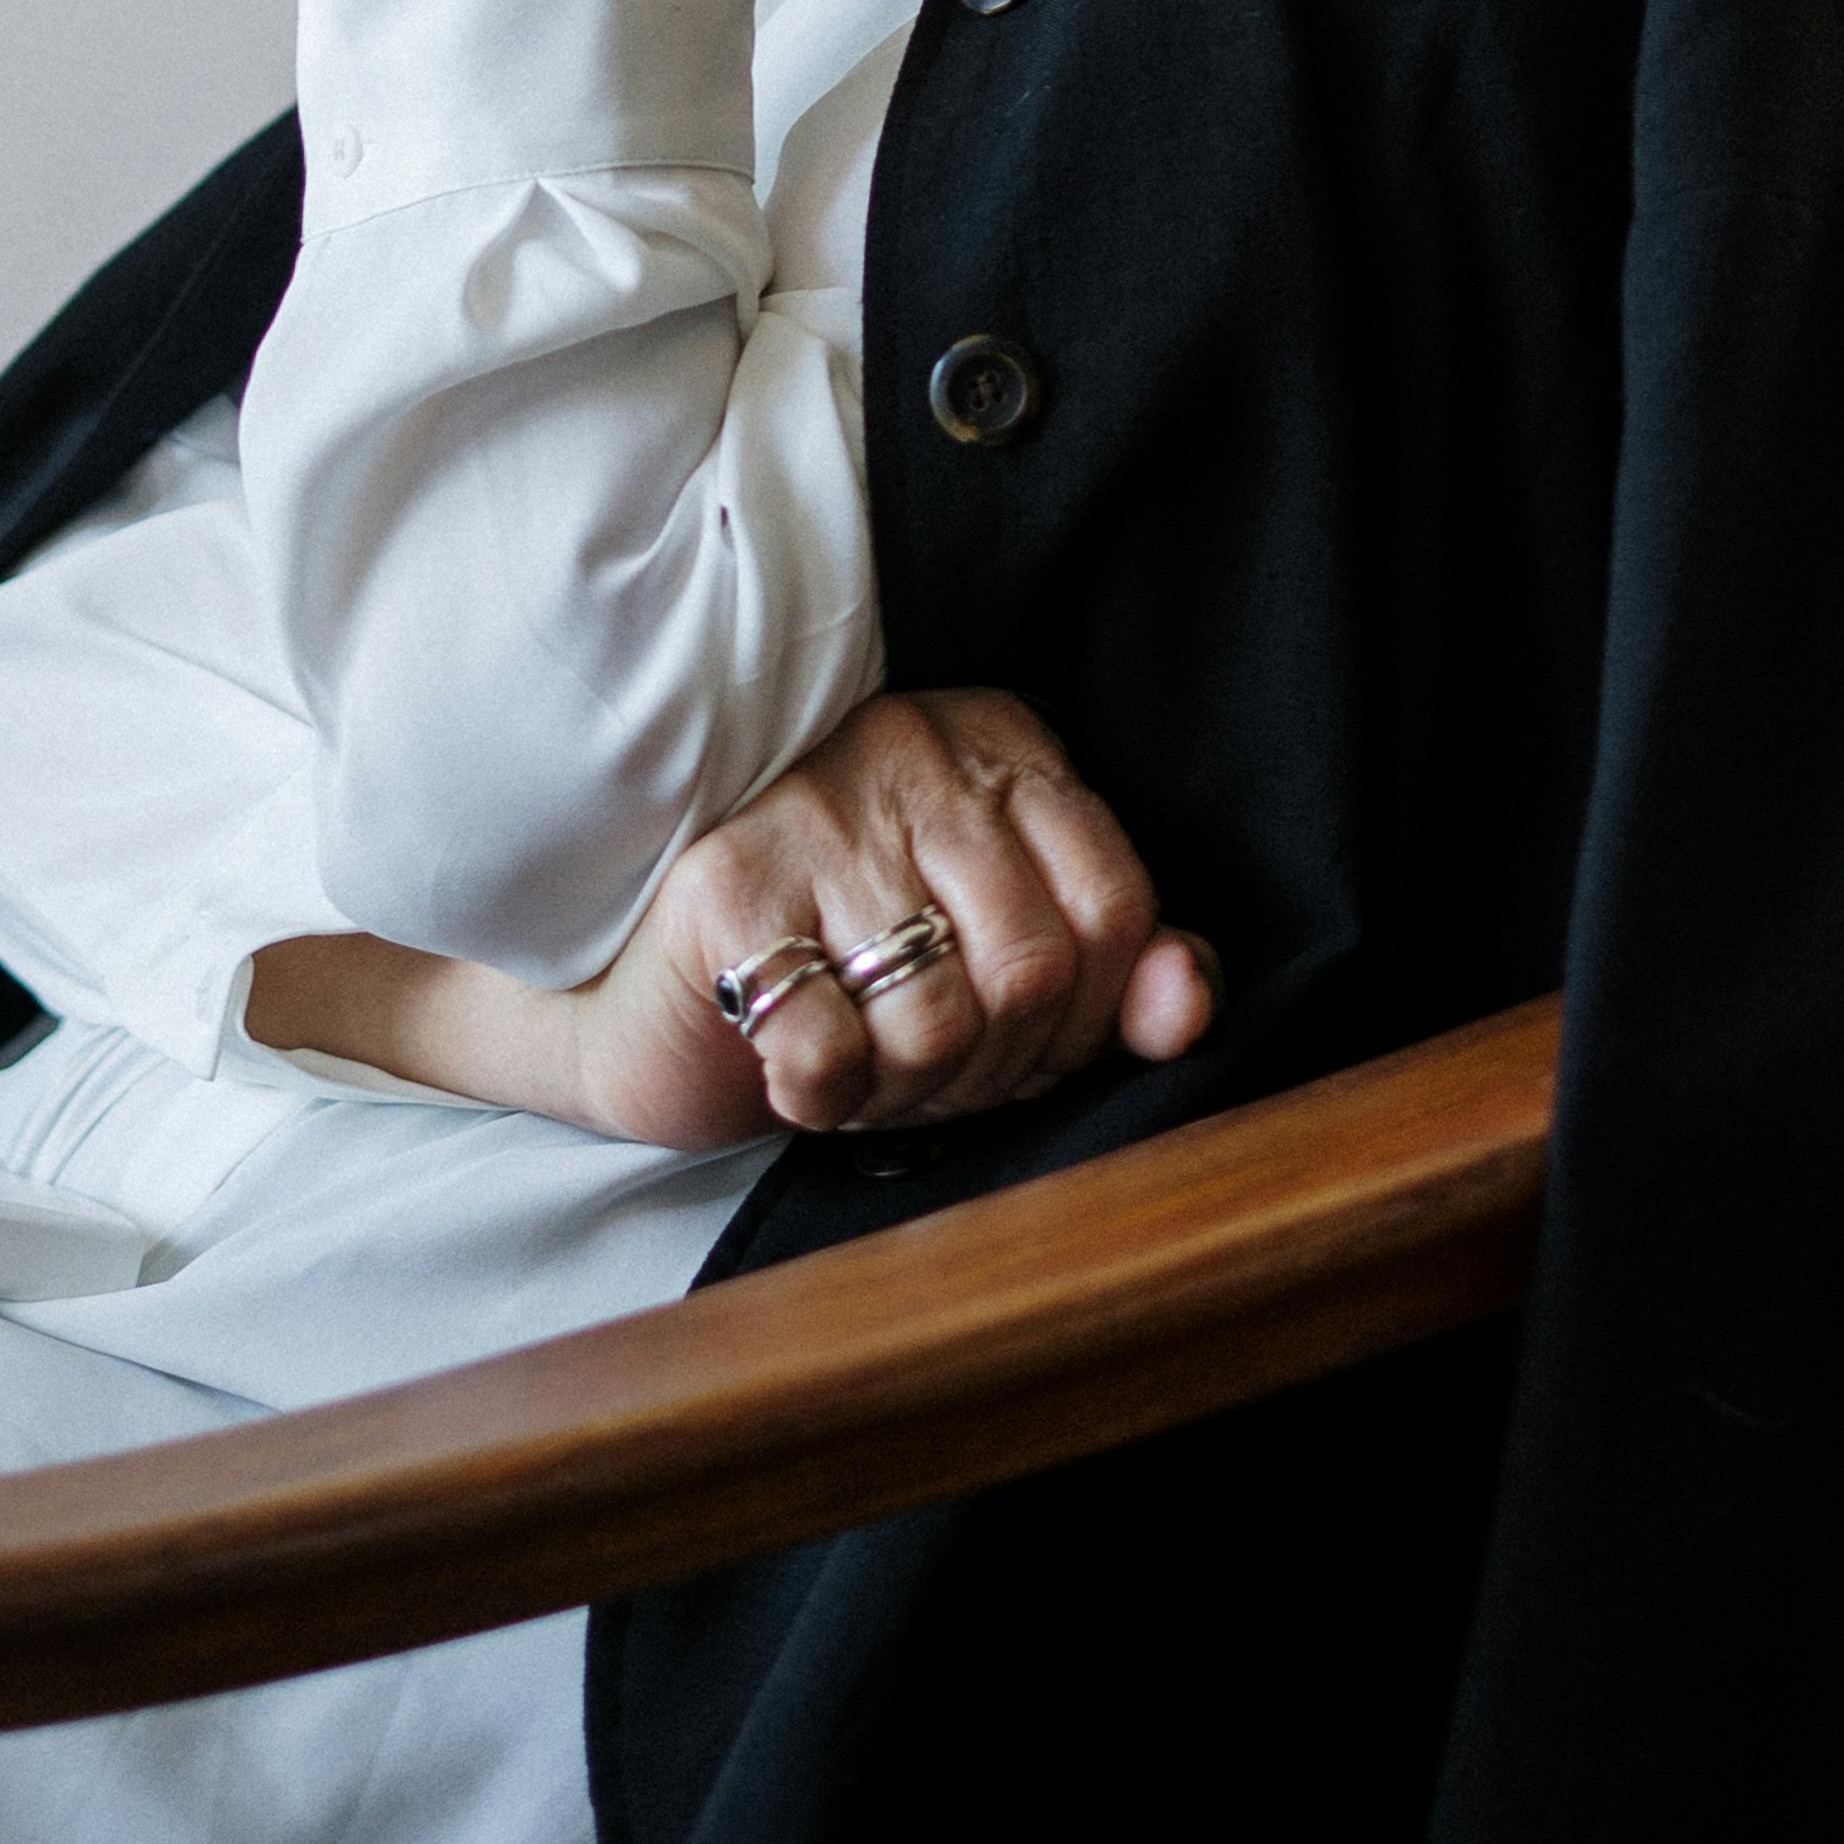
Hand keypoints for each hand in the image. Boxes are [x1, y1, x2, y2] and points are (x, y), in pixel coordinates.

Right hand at [244, 691, 1215, 1151]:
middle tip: (919, 1061)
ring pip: (942, 1016)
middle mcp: (912, 754)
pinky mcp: (727, 890)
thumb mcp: (1000, 966)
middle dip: (990, 1064)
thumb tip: (1195, 1000)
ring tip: (858, 1053)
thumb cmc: (847, 973)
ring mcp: (814, 813)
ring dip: (903, 1085)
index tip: (1017, 1039)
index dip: (1083, 1017)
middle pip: (1037, 970)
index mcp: (997, 752)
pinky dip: (820, 1091)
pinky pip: (830, 1047)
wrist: (648, 992)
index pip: (1117, 906)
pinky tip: (792, 1059)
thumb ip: (1116, 975)